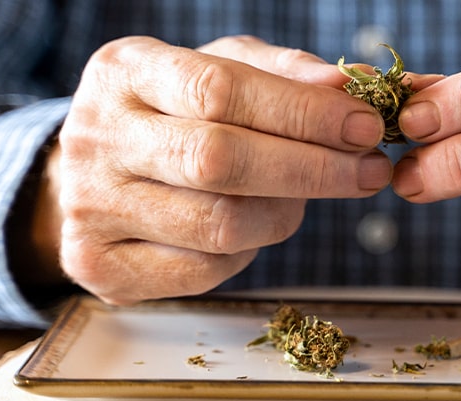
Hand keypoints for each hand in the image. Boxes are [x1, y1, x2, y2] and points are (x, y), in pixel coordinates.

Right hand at [35, 36, 389, 303]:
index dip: (302, 112)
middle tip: (368, 171)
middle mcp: (99, 137)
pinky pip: (203, 270)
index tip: (364, 126)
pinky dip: (248, 251)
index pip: (220, 90)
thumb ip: (282, 73)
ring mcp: (92, 207)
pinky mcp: (100, 265)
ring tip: (305, 195)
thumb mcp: (219, 70)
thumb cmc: (172, 114)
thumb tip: (347, 87)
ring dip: (286, 213)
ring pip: (218, 224)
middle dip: (311, 169)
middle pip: (218, 160)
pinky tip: (254, 226)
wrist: (92, 173)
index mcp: (125, 72)